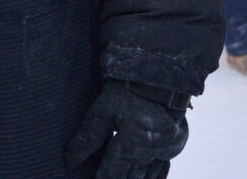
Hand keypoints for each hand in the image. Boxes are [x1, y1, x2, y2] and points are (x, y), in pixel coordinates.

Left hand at [66, 80, 189, 178]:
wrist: (160, 77)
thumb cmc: (127, 92)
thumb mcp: (101, 112)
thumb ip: (87, 138)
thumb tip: (70, 160)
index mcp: (130, 144)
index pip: (111, 173)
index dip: (101, 177)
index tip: (95, 177)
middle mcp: (149, 151)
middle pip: (130, 177)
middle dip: (118, 178)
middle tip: (107, 175)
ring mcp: (165, 149)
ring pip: (147, 175)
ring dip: (134, 178)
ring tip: (123, 175)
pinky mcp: (175, 144)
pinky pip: (162, 167)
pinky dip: (152, 174)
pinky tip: (143, 176)